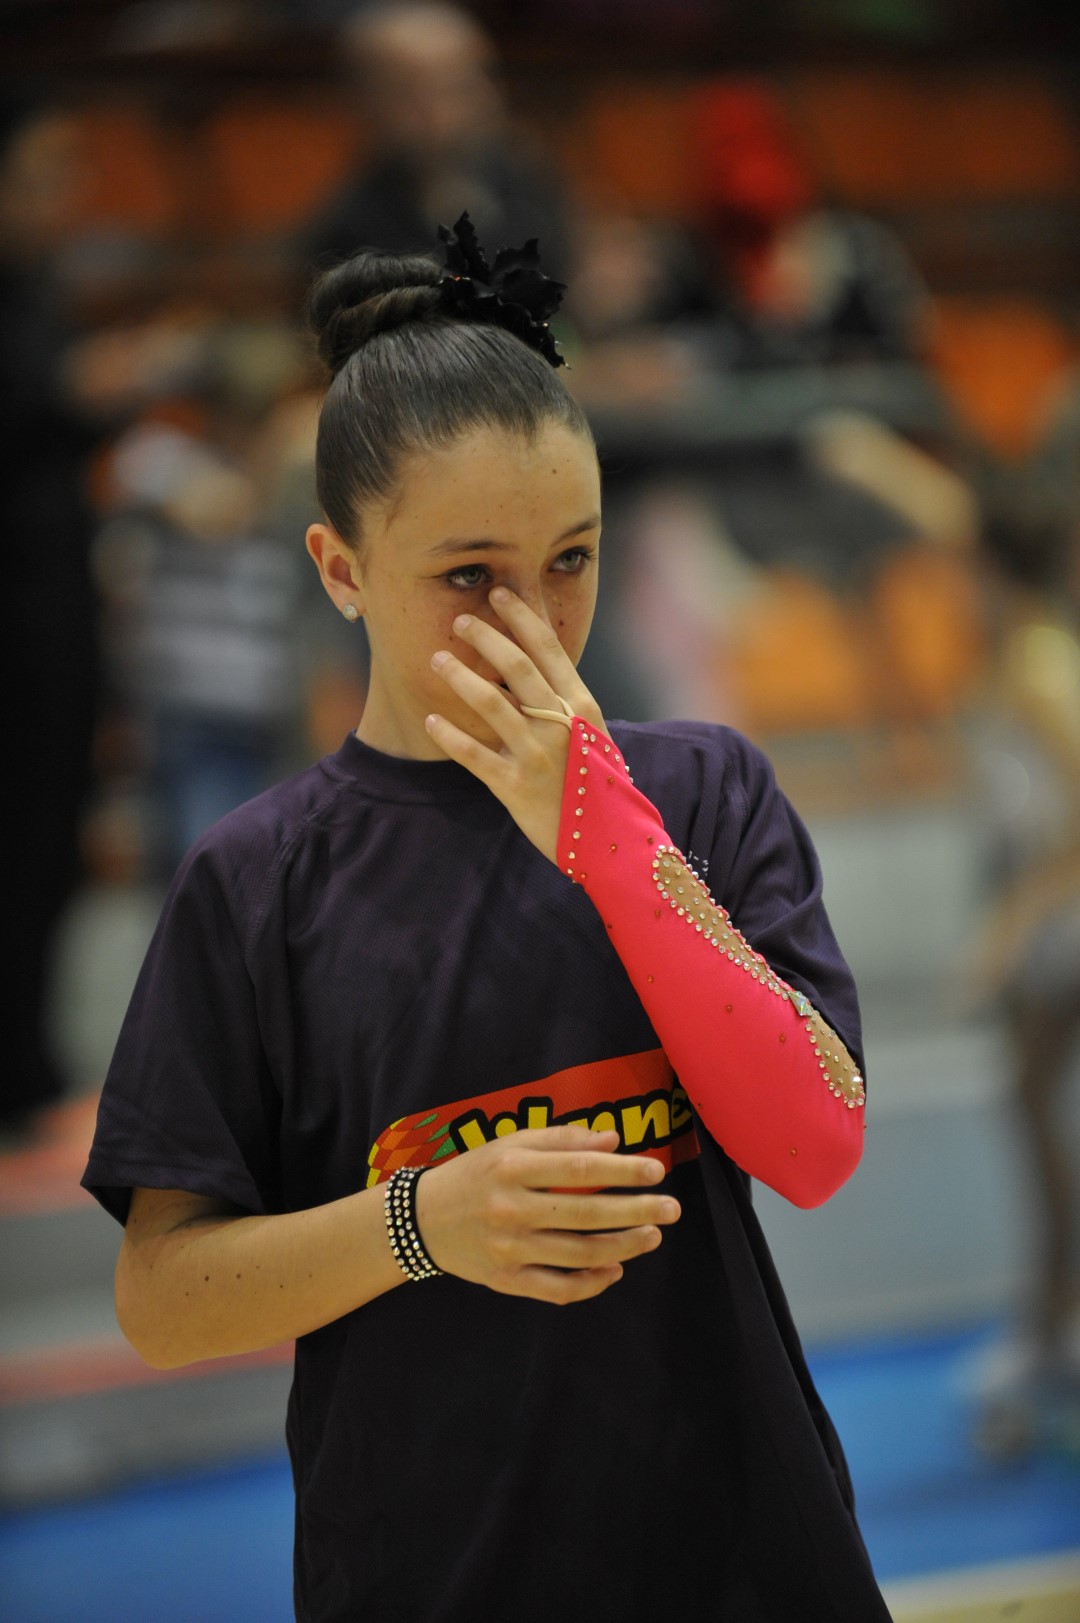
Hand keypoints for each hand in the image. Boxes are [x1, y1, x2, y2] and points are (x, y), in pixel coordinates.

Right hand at [414, 1125, 680, 1305]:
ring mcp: (508, 1249)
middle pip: (587, 1214)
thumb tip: (612, 1140)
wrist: (421, 1219)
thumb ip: (561, 1140)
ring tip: (652, 1236)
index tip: (656, 1171)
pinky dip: (591, 1283)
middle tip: (672, 1209)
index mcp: (513, 1167)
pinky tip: (614, 1271)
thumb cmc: (474, 1173)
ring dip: (623, 1247)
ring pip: (578, 1254)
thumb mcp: (510, 1144)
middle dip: (636, 1211)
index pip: (580, 1169)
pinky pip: (557, 1288)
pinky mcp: (505, 1280)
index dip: (623, 1171)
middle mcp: (511, 1208)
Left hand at [425, 587, 606, 864]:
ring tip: (437, 659)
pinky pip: (475, 756)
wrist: (611, 841)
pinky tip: (431, 721)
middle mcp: (559, 725)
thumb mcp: (593, 738)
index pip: (548, 649)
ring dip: (460, 677)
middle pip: (516, 666)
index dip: (521, 617)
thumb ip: (565, 706)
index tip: (499, 594)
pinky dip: (451, 736)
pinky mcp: (516, 787)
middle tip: (461, 620)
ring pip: (491, 703)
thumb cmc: (598, 786)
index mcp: (581, 707)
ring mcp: (538, 755)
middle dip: (485, 636)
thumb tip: (535, 672)